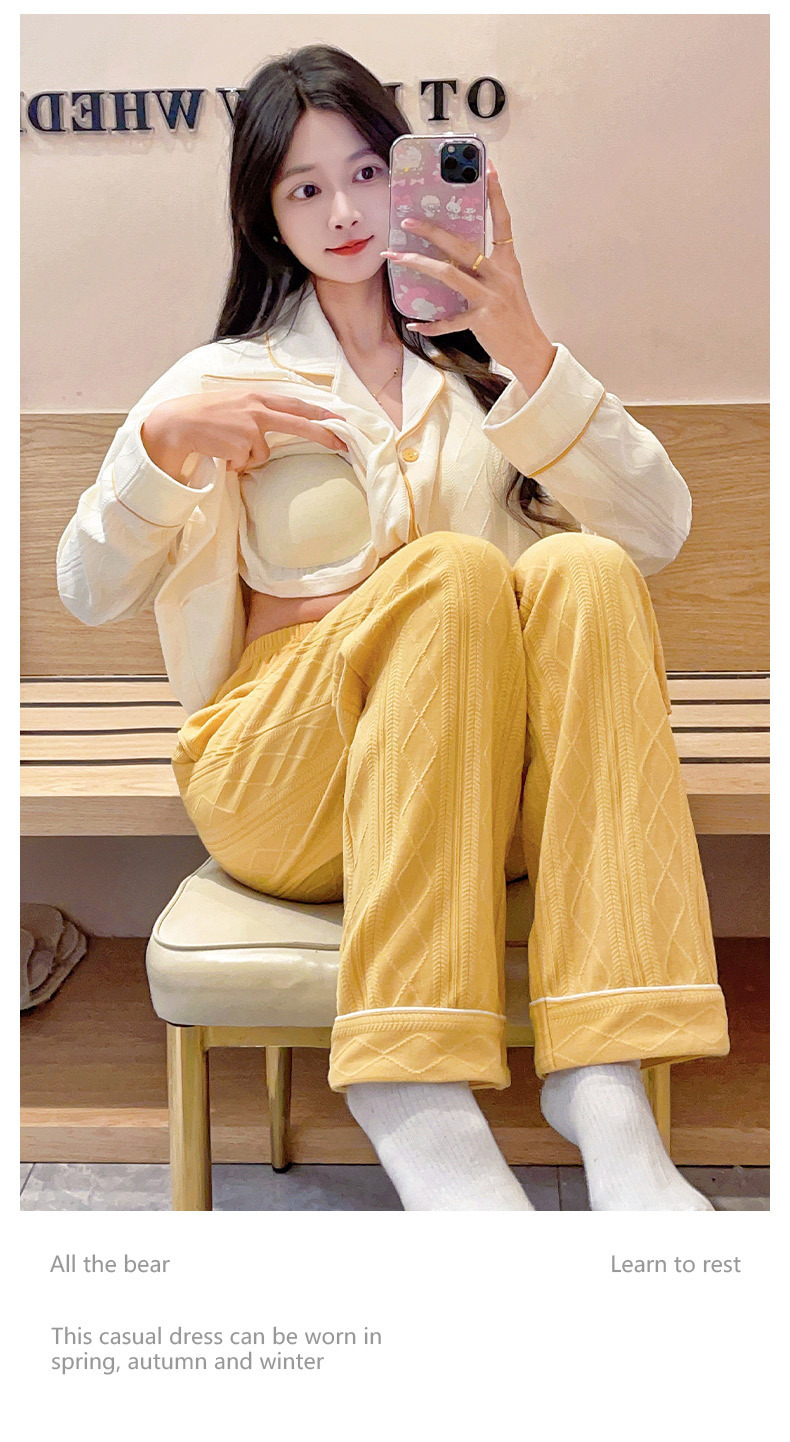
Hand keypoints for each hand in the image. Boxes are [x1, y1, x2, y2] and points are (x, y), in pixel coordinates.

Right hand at [141, 390, 347, 481]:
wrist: (178, 423)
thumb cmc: (205, 415)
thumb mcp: (235, 403)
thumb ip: (257, 410)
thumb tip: (278, 424)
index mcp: (256, 396)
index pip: (295, 404)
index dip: (318, 412)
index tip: (339, 419)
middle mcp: (257, 409)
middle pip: (298, 423)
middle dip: (322, 433)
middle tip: (342, 443)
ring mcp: (250, 427)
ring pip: (262, 453)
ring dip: (246, 456)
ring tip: (225, 445)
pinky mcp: (241, 445)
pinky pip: (246, 463)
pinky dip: (234, 463)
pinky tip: (219, 452)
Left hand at [381, 159, 554, 378]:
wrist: (530, 350)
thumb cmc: (515, 317)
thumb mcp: (507, 285)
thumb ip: (486, 269)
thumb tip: (453, 255)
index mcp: (508, 263)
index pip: (503, 221)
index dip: (496, 194)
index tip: (488, 168)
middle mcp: (500, 276)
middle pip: (463, 245)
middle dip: (433, 231)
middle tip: (409, 220)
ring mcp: (490, 298)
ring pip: (449, 275)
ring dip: (419, 264)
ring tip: (397, 256)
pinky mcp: (482, 321)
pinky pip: (449, 321)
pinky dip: (431, 324)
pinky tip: (414, 323)